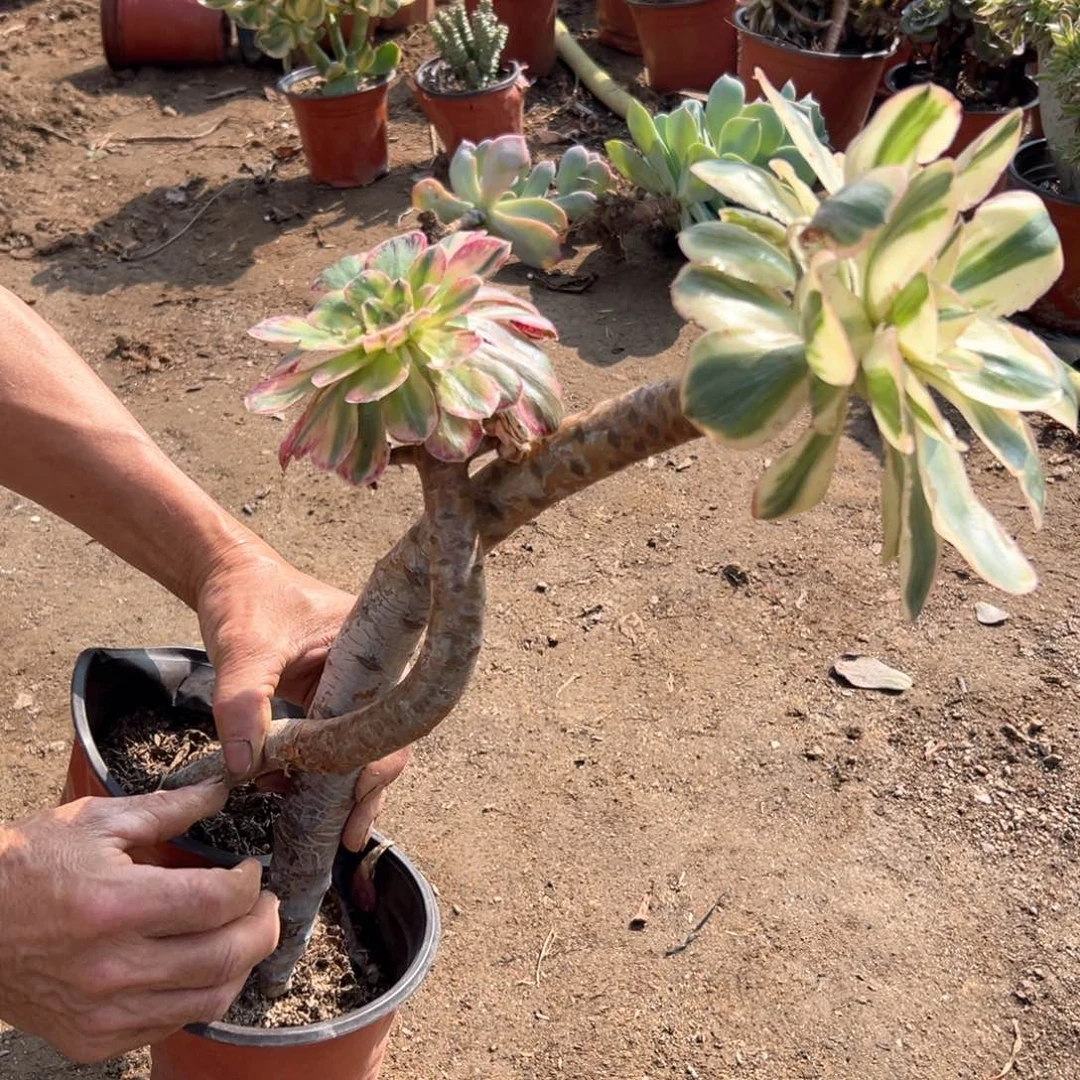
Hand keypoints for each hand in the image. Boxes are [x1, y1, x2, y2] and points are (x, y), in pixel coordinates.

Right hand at [0, 783, 278, 1062]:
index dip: (250, 885)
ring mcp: (102, 1013)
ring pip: (208, 999)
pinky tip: (200, 965)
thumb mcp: (96, 822)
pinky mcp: (92, 1040)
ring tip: (244, 934)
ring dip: (241, 964)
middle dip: (264, 926)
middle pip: (224, 956)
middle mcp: (111, 968)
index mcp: (114, 906)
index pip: (216, 901)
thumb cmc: (26, 867)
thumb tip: (222, 789)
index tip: (252, 871)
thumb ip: (169, 808)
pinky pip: (171, 1024)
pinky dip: (199, 995)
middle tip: (268, 905)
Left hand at [195, 546, 409, 849]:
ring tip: (320, 828)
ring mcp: (351, 684)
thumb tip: (245, 768)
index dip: (375, 769)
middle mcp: (373, 670)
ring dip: (340, 785)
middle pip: (382, 740)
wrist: (225, 574)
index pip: (389, 721)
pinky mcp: (327, 694)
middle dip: (365, 791)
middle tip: (345, 837)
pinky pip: (333, 738)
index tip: (354, 809)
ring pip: (359, 745)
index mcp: (375, 649)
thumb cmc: (246, 598)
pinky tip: (293, 794)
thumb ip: (243, 704)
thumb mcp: (243, 649)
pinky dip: (317, 768)